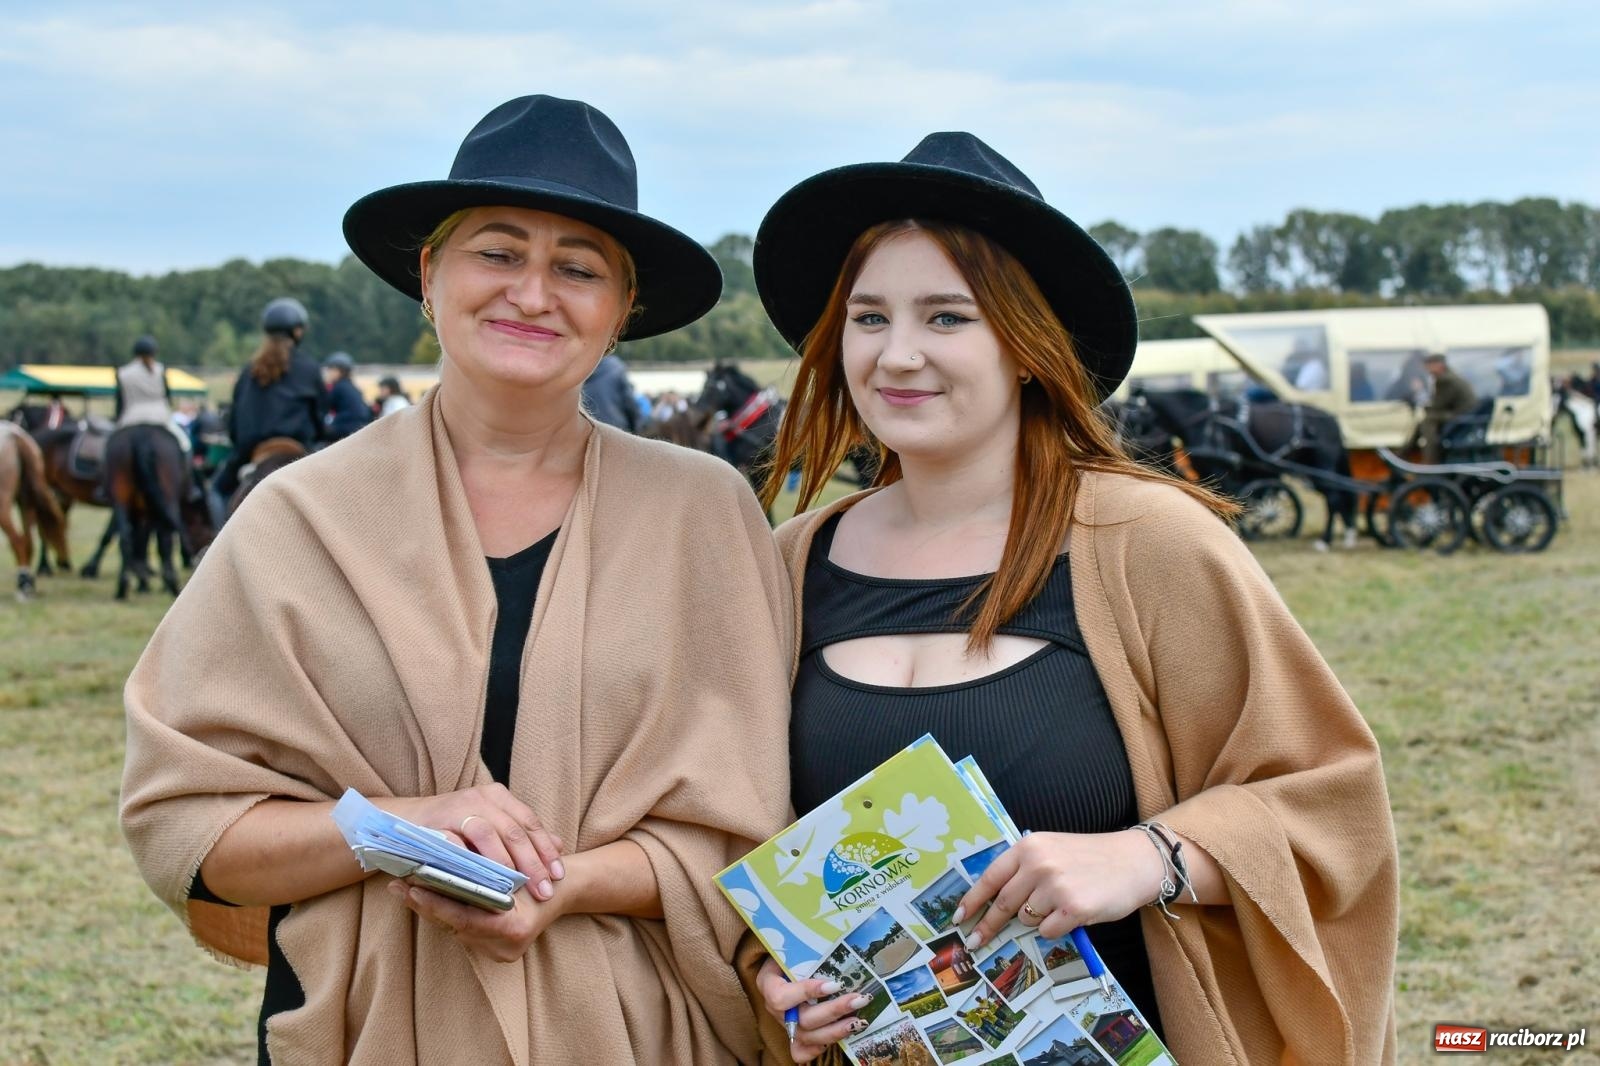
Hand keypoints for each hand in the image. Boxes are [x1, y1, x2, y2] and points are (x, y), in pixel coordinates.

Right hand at [383, 784, 563, 900]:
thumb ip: (521, 834)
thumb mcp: (490, 827)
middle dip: (532, 863)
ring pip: (490, 834)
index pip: (530, 822)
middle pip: (515, 830)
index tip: (559, 875)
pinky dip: (471, 864)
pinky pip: (457, 845)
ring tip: (517, 890)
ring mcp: (457, 808)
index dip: (546, 850)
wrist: (402, 823)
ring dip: (505, 865)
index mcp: (497, 796)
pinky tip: (482, 884)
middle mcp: (480, 797)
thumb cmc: (452, 829)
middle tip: (544, 889)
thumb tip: (559, 845)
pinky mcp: (435, 824)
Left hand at [390, 878, 559, 962]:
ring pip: (454, 929)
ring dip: (430, 907)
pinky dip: (444, 912)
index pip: (464, 918)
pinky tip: (422, 896)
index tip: (411, 888)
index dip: (436, 903)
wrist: (566, 887)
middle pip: (454, 926)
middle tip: (398, 886)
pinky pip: (462, 929)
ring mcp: (499, 952)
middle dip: (425, 903)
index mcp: (514, 928)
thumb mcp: (524, 861)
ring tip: (403, 886)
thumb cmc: (546, 870)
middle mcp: (505, 947)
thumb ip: (495, 864)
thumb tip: (454, 845)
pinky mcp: (494, 951)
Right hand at [754, 956, 871, 1061]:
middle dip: (834, 1010)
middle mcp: (776, 1009)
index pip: (782, 997)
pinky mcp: (794, 1036)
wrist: (782, 966)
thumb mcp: (791, 946)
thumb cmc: (789, 952)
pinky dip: (819, 1048)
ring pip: (808, 1037)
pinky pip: (801, 1052)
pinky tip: (839, 1037)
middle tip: (859, 999)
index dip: (807, 992)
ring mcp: (785, 1025)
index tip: (834, 984)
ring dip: (836, 1030)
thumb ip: (804, 947)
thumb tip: (831, 937)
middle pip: (803, 1019)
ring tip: (859, 1021)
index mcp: (768, 985)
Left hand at [957, 830, 1161, 946]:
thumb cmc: (1090, 858)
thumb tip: (994, 899)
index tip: (958, 918)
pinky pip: (1048, 931)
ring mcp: (1056, 887)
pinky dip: (1056, 928)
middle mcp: (1039, 864)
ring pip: (1027, 919)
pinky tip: (1073, 913)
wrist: (1132, 862)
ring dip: (1037, 919)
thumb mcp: (1051, 849)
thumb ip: (1024, 868)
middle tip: (976, 942)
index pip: (990, 878)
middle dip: (988, 926)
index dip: (972, 901)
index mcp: (1029, 847)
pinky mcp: (1074, 908)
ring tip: (1061, 903)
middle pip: (1003, 904)